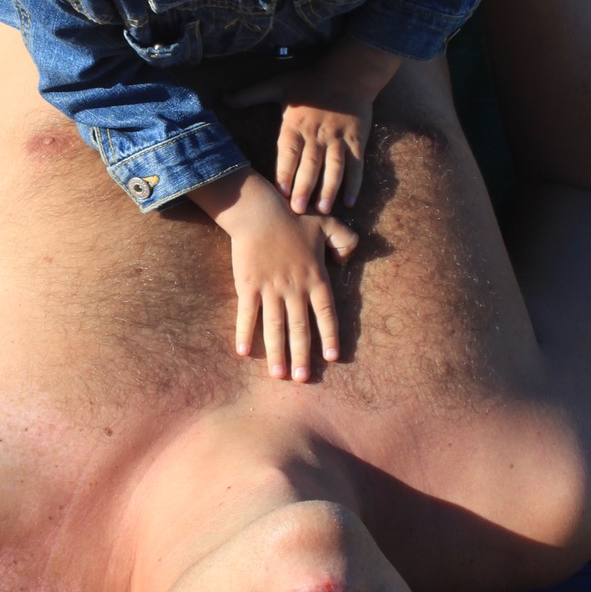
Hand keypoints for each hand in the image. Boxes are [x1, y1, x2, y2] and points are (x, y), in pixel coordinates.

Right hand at [198, 170, 357, 379]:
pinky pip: (247, 314)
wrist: (260, 211)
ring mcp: (270, 288)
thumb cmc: (294, 217)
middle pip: (300, 328)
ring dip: (277, 353)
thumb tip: (346, 262)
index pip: (326, 313)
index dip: (329, 336)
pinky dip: (245, 333)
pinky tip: (243, 353)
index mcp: (315, 277)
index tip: (331, 358)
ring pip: (275, 327)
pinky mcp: (248, 285)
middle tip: (302, 380)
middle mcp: (295, 287)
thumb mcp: (328, 224)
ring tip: (279, 375)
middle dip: (301, 356)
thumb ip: (346, 241)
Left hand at [226, 40, 400, 215]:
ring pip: (334, 168)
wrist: (348, 74)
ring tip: (322, 210)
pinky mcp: (356, 141)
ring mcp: (338, 139)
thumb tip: (223, 99)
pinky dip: (354, 184)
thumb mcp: (277, 84)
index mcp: (296, 124)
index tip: (279, 192)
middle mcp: (317, 134)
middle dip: (304, 187)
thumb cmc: (309, 81)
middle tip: (297, 209)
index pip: (289, 151)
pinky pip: (356, 166)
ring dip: (328, 189)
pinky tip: (349, 203)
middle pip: (311, 164)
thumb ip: (251, 94)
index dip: (284, 171)